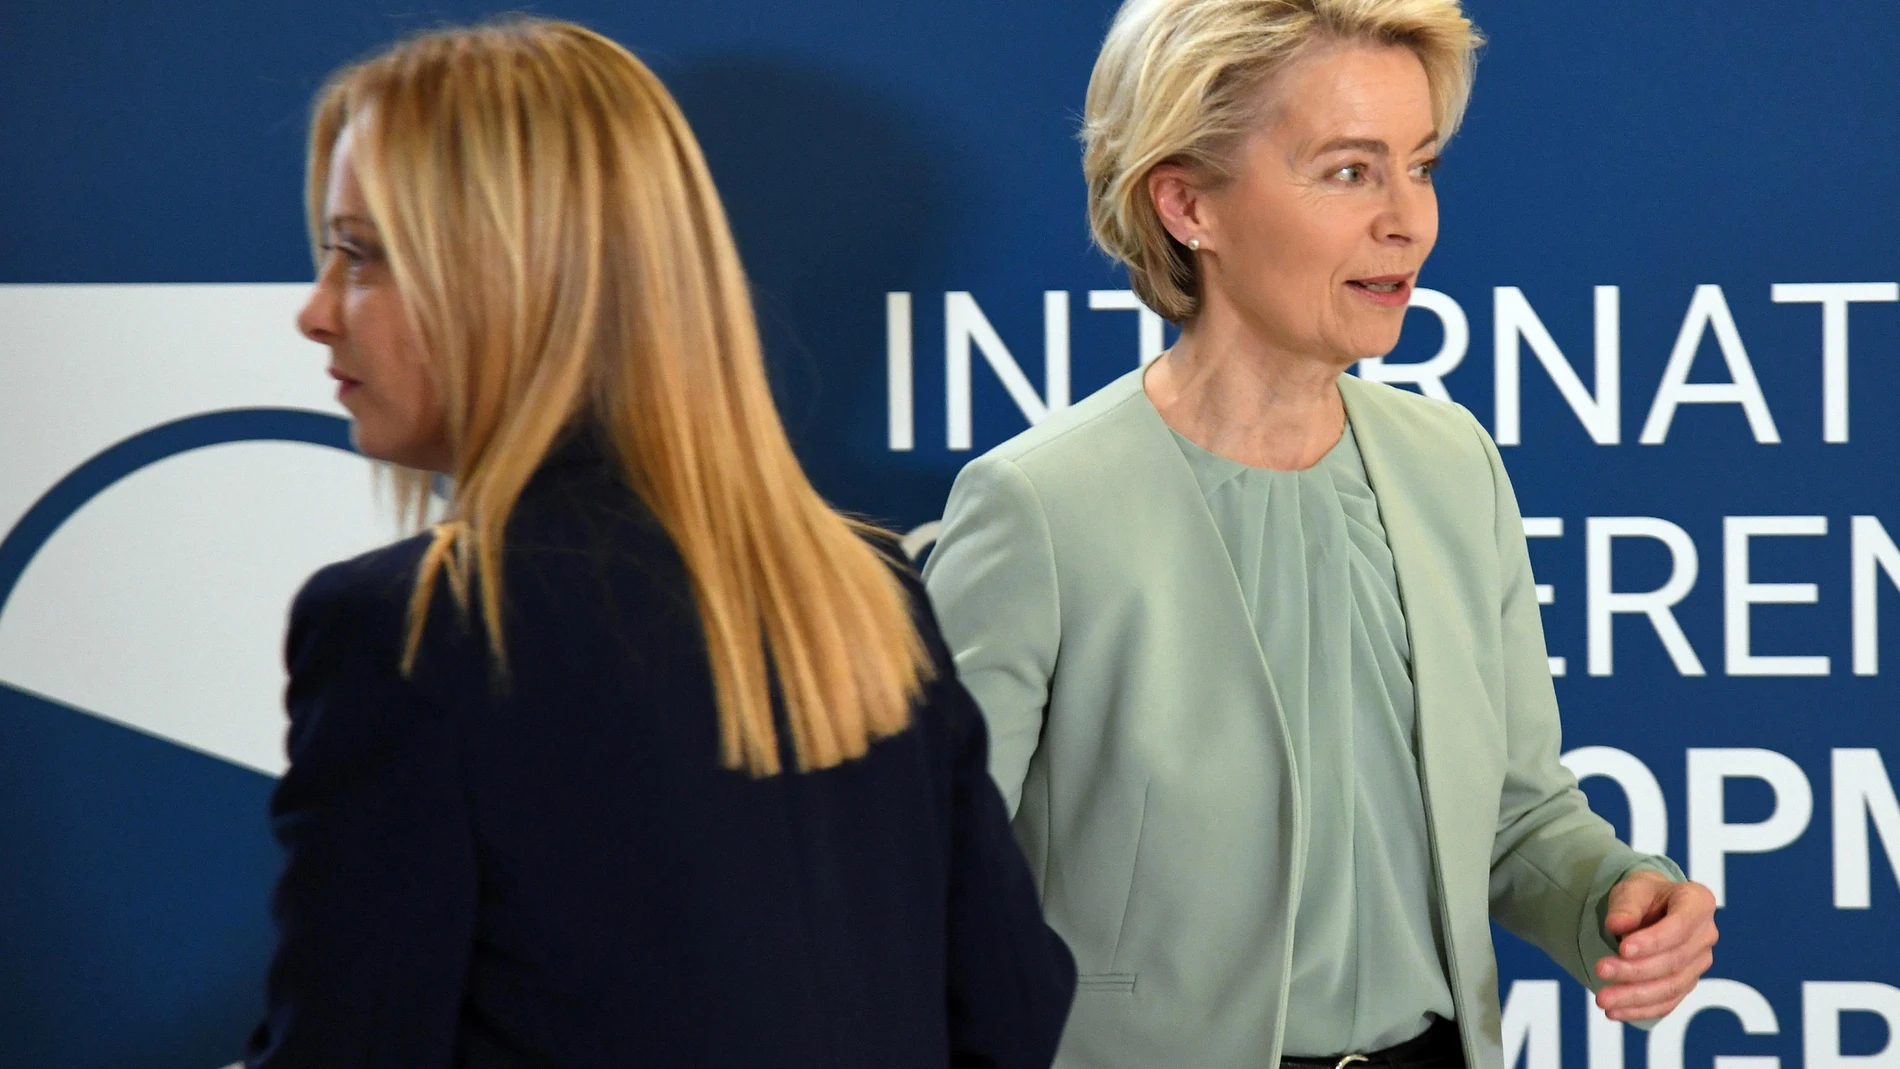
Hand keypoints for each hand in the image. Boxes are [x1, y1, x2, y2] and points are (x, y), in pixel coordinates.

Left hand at [1593, 870, 1717, 1021]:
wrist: (1652, 906)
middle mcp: (1706, 935)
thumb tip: (1616, 925)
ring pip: (1671, 987)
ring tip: (1603, 999)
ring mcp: (1699, 962)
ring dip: (1635, 996)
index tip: (1622, 948)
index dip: (1653, 941)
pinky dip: (1641, 1010)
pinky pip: (1668, 1002)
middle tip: (1600, 970)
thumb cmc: (1644, 894)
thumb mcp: (1632, 888)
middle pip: (1674, 961)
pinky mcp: (1687, 983)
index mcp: (1698, 902)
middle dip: (1635, 970)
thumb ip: (1626, 905)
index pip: (1680, 926)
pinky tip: (1615, 1012)